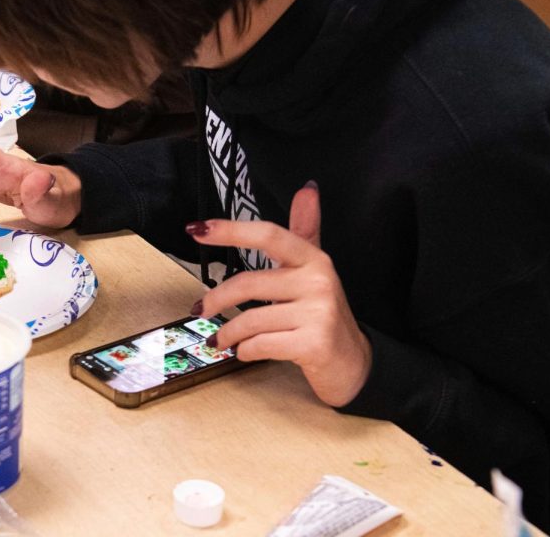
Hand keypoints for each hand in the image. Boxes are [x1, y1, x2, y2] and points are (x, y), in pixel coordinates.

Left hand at [188, 184, 371, 406]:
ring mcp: (318, 313)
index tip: (196, 229)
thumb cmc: (323, 313)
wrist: (353, 362)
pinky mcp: (314, 344)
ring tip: (221, 340)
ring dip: (228, 334)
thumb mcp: (314, 270)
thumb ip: (305, 230)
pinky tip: (245, 351)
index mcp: (314, 258)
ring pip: (251, 320)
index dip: (230, 230)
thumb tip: (307, 188)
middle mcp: (318, 281)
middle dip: (216, 299)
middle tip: (200, 309)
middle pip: (249, 282)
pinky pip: (261, 345)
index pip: (268, 234)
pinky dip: (245, 351)